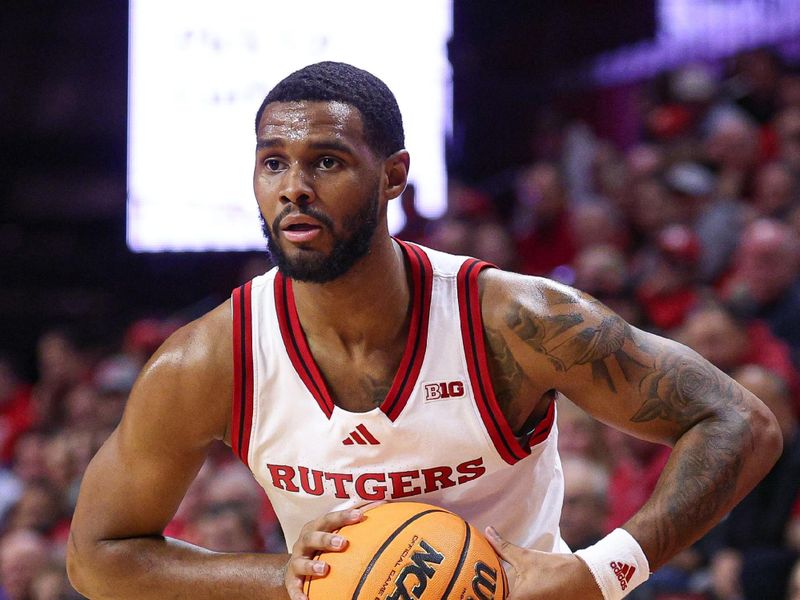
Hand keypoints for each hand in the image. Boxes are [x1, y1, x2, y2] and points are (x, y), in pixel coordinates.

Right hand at [284, 507, 362, 599]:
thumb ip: (354, 524)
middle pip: (312, 537)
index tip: (359, 516)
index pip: (328, 519)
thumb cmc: (322, 547)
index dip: (343, 516)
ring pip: (300, 562)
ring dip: (311, 566)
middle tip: (343, 543)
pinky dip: (298, 594)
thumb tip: (385, 505)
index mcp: (315, 528)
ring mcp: (296, 562)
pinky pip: (293, 588)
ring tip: (324, 569)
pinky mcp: (291, 580)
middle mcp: (303, 543)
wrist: (296, 567)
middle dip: (326, 539)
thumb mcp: (333, 533)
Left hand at [485, 526, 601, 599]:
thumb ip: (503, 547)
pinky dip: (515, 597)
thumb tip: (487, 532)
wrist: (589, 580)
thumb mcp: (527, 557)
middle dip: (491, 596)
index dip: (479, 597)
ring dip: (503, 595)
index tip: (471, 591)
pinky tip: (511, 591)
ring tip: (494, 590)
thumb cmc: (557, 569)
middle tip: (478, 590)